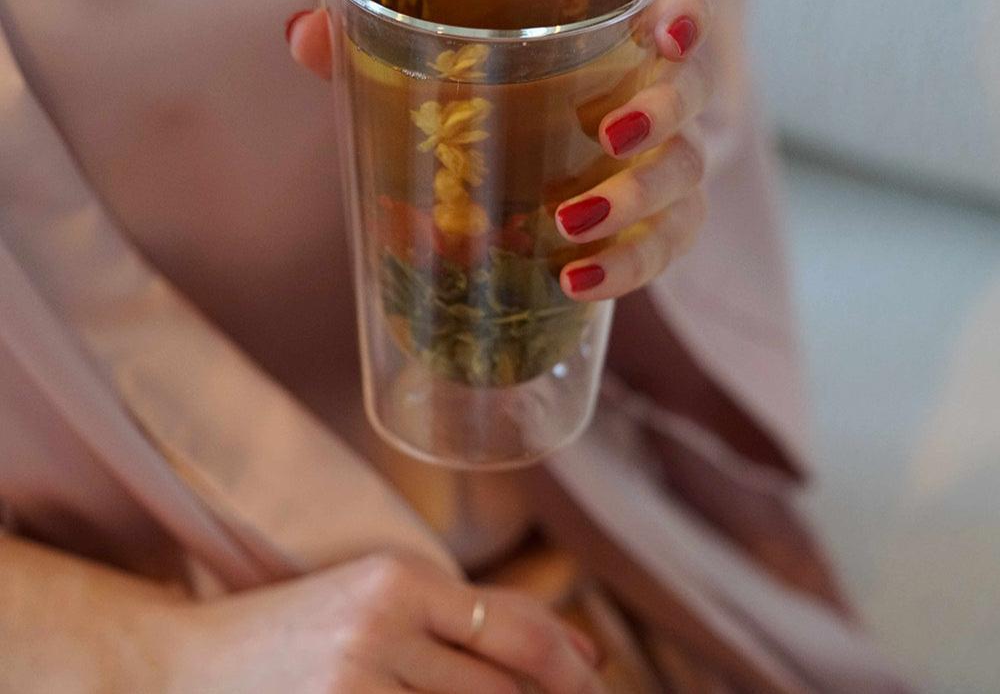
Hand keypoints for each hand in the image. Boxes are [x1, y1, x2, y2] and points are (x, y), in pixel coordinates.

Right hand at [174, 552, 604, 692]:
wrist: (184, 667)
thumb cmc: (296, 627)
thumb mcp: (382, 597)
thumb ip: (476, 615)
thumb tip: (584, 651)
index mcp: (396, 578)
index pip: (512, 625)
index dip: (565, 662)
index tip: (592, 683)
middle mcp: (377, 628)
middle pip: (496, 687)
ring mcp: (352, 686)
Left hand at [286, 0, 709, 301]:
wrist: (513, 152)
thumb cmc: (484, 84)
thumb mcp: (433, 57)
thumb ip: (373, 37)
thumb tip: (304, 34)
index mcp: (612, 32)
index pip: (679, 1)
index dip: (688, 10)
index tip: (664, 29)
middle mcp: (650, 93)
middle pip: (689, 93)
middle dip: (662, 112)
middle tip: (608, 135)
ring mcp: (659, 163)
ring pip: (683, 177)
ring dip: (635, 202)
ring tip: (570, 230)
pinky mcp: (650, 225)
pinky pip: (661, 246)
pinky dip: (625, 267)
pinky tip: (577, 283)